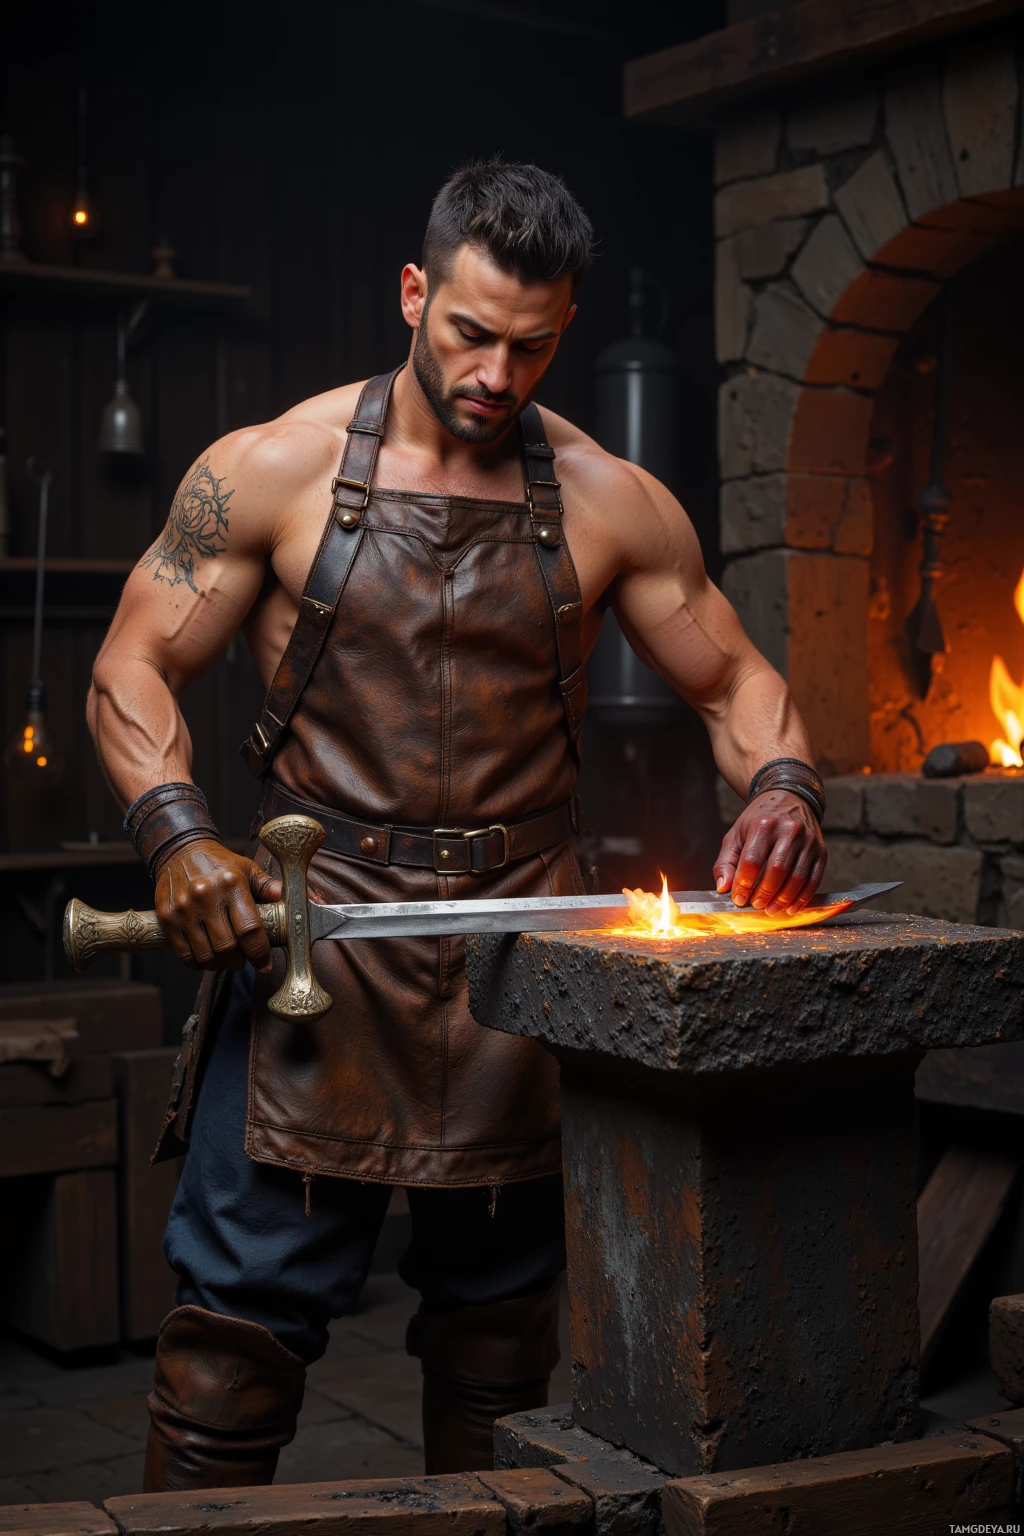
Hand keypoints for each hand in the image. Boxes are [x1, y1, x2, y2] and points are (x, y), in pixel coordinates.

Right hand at [155, 839, 282, 971]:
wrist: (179, 850)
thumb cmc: (218, 863)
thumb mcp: (246, 868)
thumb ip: (266, 885)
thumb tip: (287, 898)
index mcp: (231, 884)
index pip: (250, 930)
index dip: (260, 953)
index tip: (264, 964)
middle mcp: (206, 897)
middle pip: (227, 947)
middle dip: (239, 962)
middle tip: (243, 960)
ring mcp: (184, 909)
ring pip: (205, 955)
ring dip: (219, 965)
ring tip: (225, 960)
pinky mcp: (167, 918)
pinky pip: (183, 953)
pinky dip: (196, 963)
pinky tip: (204, 959)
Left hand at [713, 790, 826, 914]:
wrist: (788, 799)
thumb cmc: (759, 821)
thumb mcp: (736, 835)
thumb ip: (725, 862)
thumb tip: (723, 888)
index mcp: (763, 825)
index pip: (752, 860)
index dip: (744, 883)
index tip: (738, 898)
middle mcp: (789, 830)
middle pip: (777, 870)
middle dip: (765, 893)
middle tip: (756, 905)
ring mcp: (808, 840)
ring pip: (797, 877)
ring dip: (783, 899)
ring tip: (771, 909)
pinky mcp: (821, 851)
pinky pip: (814, 879)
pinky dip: (802, 898)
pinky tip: (791, 907)